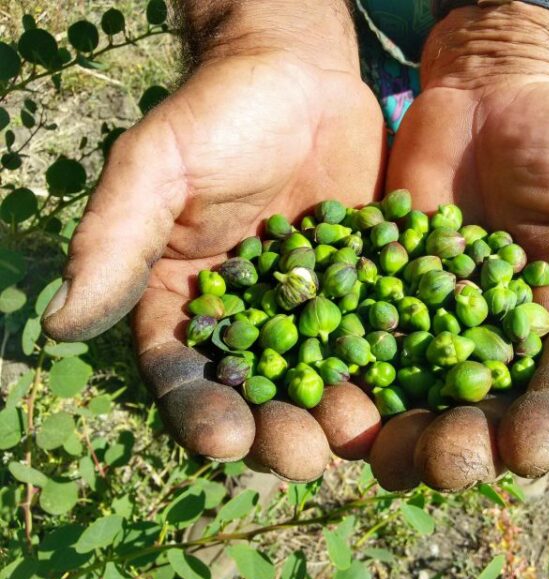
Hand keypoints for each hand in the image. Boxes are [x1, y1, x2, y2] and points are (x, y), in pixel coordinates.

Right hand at [42, 0, 385, 478]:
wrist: (302, 76)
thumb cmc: (218, 115)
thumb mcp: (159, 168)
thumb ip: (116, 240)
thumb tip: (59, 322)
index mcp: (185, 305)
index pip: (185, 375)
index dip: (201, 414)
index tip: (224, 440)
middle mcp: (248, 320)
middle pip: (260, 395)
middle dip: (279, 432)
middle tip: (304, 454)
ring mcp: (312, 311)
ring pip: (323, 379)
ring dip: (338, 414)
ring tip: (358, 430)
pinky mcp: (364, 291)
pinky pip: (377, 337)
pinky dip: (391, 367)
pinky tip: (410, 390)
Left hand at [380, 4, 548, 489]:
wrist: (491, 95)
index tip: (532, 448)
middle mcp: (503, 351)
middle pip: (484, 418)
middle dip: (463, 446)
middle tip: (439, 459)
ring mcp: (436, 332)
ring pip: (416, 399)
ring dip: (396, 430)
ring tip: (373, 444)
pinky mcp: (381, 304)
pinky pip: (359, 346)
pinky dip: (342, 371)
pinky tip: (322, 392)